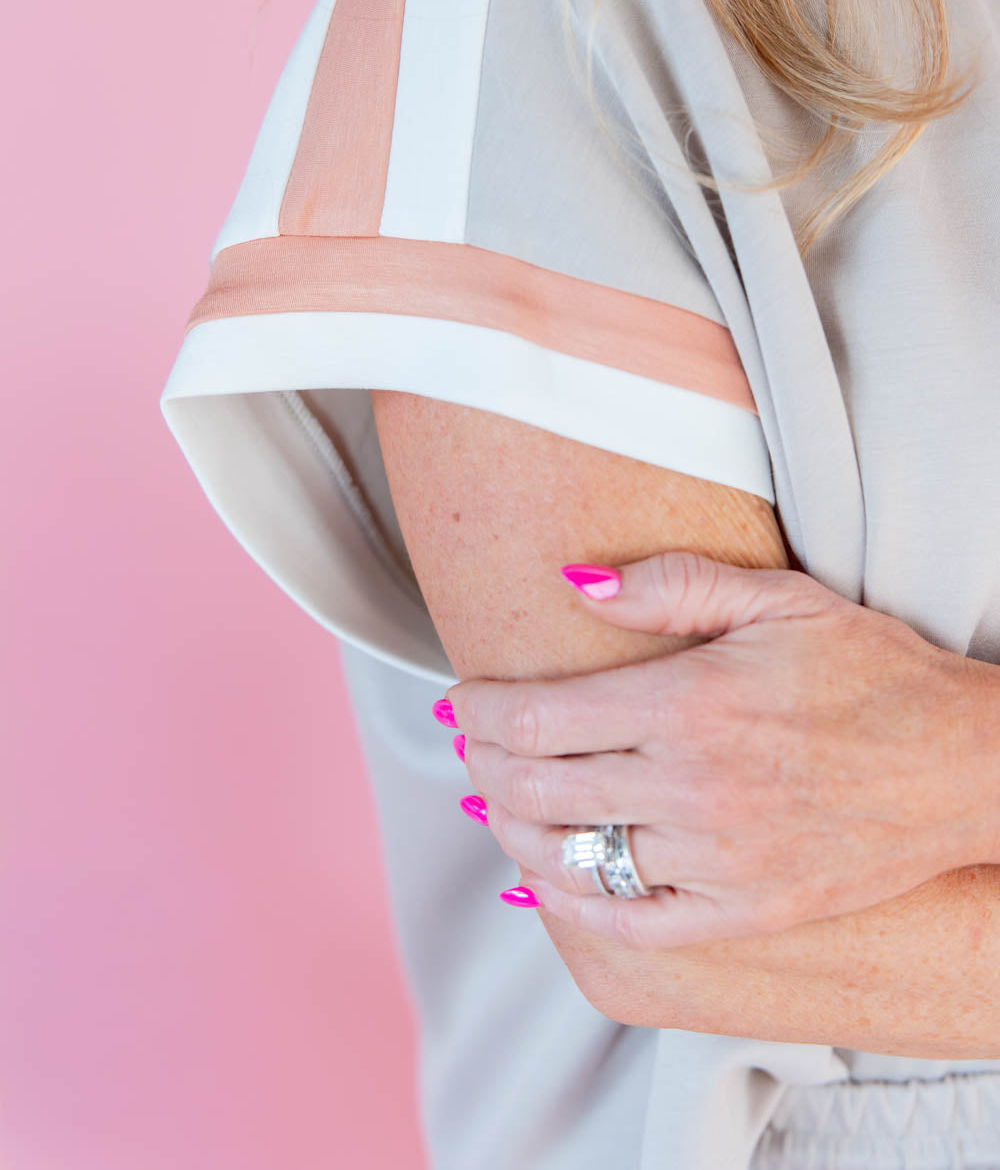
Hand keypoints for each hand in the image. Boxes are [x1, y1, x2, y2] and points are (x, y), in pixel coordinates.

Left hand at [447, 550, 997, 947]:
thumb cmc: (871, 671)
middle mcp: (695, 788)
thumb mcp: (779, 599)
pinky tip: (547, 881)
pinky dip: (575, 905)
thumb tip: (573, 580)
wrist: (965, 767)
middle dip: (484, 765)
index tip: (463, 700)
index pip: (541, 716)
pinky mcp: (746, 912)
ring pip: (573, 857)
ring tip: (498, 800)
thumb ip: (672, 585)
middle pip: (540, 787)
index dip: (481, 711)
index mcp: (693, 703)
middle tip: (472, 746)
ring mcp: (719, 860)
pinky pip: (634, 924)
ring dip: (514, 829)